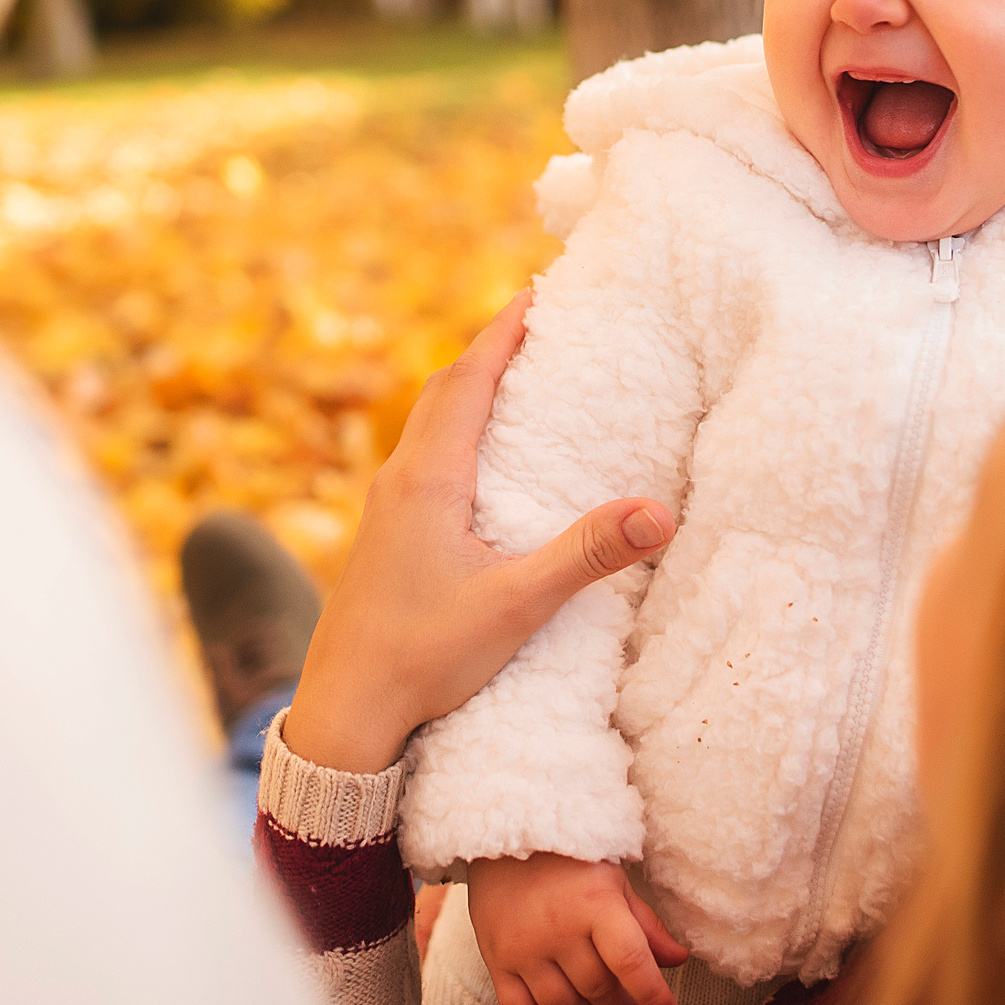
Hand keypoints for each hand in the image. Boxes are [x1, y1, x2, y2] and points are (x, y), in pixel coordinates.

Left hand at [281, 293, 675, 773]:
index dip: (504, 332)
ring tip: (515, 377)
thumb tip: (660, 512)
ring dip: (469, 389)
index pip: (469, 379)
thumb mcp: (516, 604)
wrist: (343, 713)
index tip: (538, 291)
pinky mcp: (383, 537)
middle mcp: (399, 480)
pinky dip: (454, 431)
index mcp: (428, 478)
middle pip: (445, 390)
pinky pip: (421, 458)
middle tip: (537, 322)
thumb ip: (586, 554)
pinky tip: (478, 461)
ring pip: (428, 424)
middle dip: (490, 350)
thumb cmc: (423, 657)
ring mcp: (385, 509)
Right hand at [468, 853, 691, 1004]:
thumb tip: (677, 960)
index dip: (653, 994)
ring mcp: (523, 949)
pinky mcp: (497, 961)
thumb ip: (645, 924)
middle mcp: (557, 929)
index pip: (630, 962)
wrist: (505, 838)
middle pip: (599, 989)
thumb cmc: (568, 859)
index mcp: (593, 903)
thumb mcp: (614, 881)